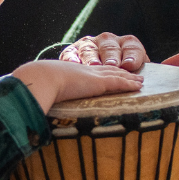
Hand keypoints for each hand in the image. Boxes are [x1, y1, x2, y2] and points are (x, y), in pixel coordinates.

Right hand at [12, 60, 143, 113]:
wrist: (40, 78)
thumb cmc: (38, 85)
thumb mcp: (45, 90)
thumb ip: (48, 97)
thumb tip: (38, 108)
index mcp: (73, 72)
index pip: (93, 72)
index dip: (105, 72)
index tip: (113, 73)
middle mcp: (85, 71)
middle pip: (109, 70)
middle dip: (123, 72)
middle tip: (135, 74)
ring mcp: (93, 76)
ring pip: (117, 75)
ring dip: (130, 77)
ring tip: (140, 80)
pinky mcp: (98, 83)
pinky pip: (118, 83)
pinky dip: (129, 84)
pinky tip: (139, 85)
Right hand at [61, 33, 178, 71]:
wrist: (91, 71)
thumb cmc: (122, 74)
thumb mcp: (144, 70)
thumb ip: (169, 66)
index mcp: (128, 44)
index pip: (133, 46)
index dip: (132, 55)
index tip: (131, 66)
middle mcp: (108, 41)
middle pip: (110, 45)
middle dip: (112, 56)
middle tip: (113, 67)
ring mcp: (88, 45)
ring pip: (89, 47)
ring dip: (91, 57)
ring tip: (93, 68)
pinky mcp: (71, 52)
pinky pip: (70, 54)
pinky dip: (72, 59)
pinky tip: (74, 65)